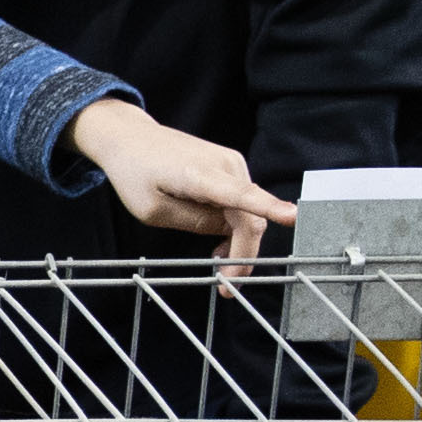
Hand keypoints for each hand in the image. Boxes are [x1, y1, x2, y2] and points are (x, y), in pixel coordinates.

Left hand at [67, 100, 298, 264]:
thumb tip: (228, 231)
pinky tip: (220, 242)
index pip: (241, 195)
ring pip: (248, 213)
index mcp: (200, 176)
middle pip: (250, 218)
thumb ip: (195, 223)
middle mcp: (225, 165)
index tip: (292, 217)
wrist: (129, 136)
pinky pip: (243, 203)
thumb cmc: (135, 173)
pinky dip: (235, 225)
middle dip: (244, 255)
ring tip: (217, 261)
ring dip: (238, 242)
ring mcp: (232, 163)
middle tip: (228, 285)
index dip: (269, 208)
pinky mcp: (231, 166)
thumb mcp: (153, 211)